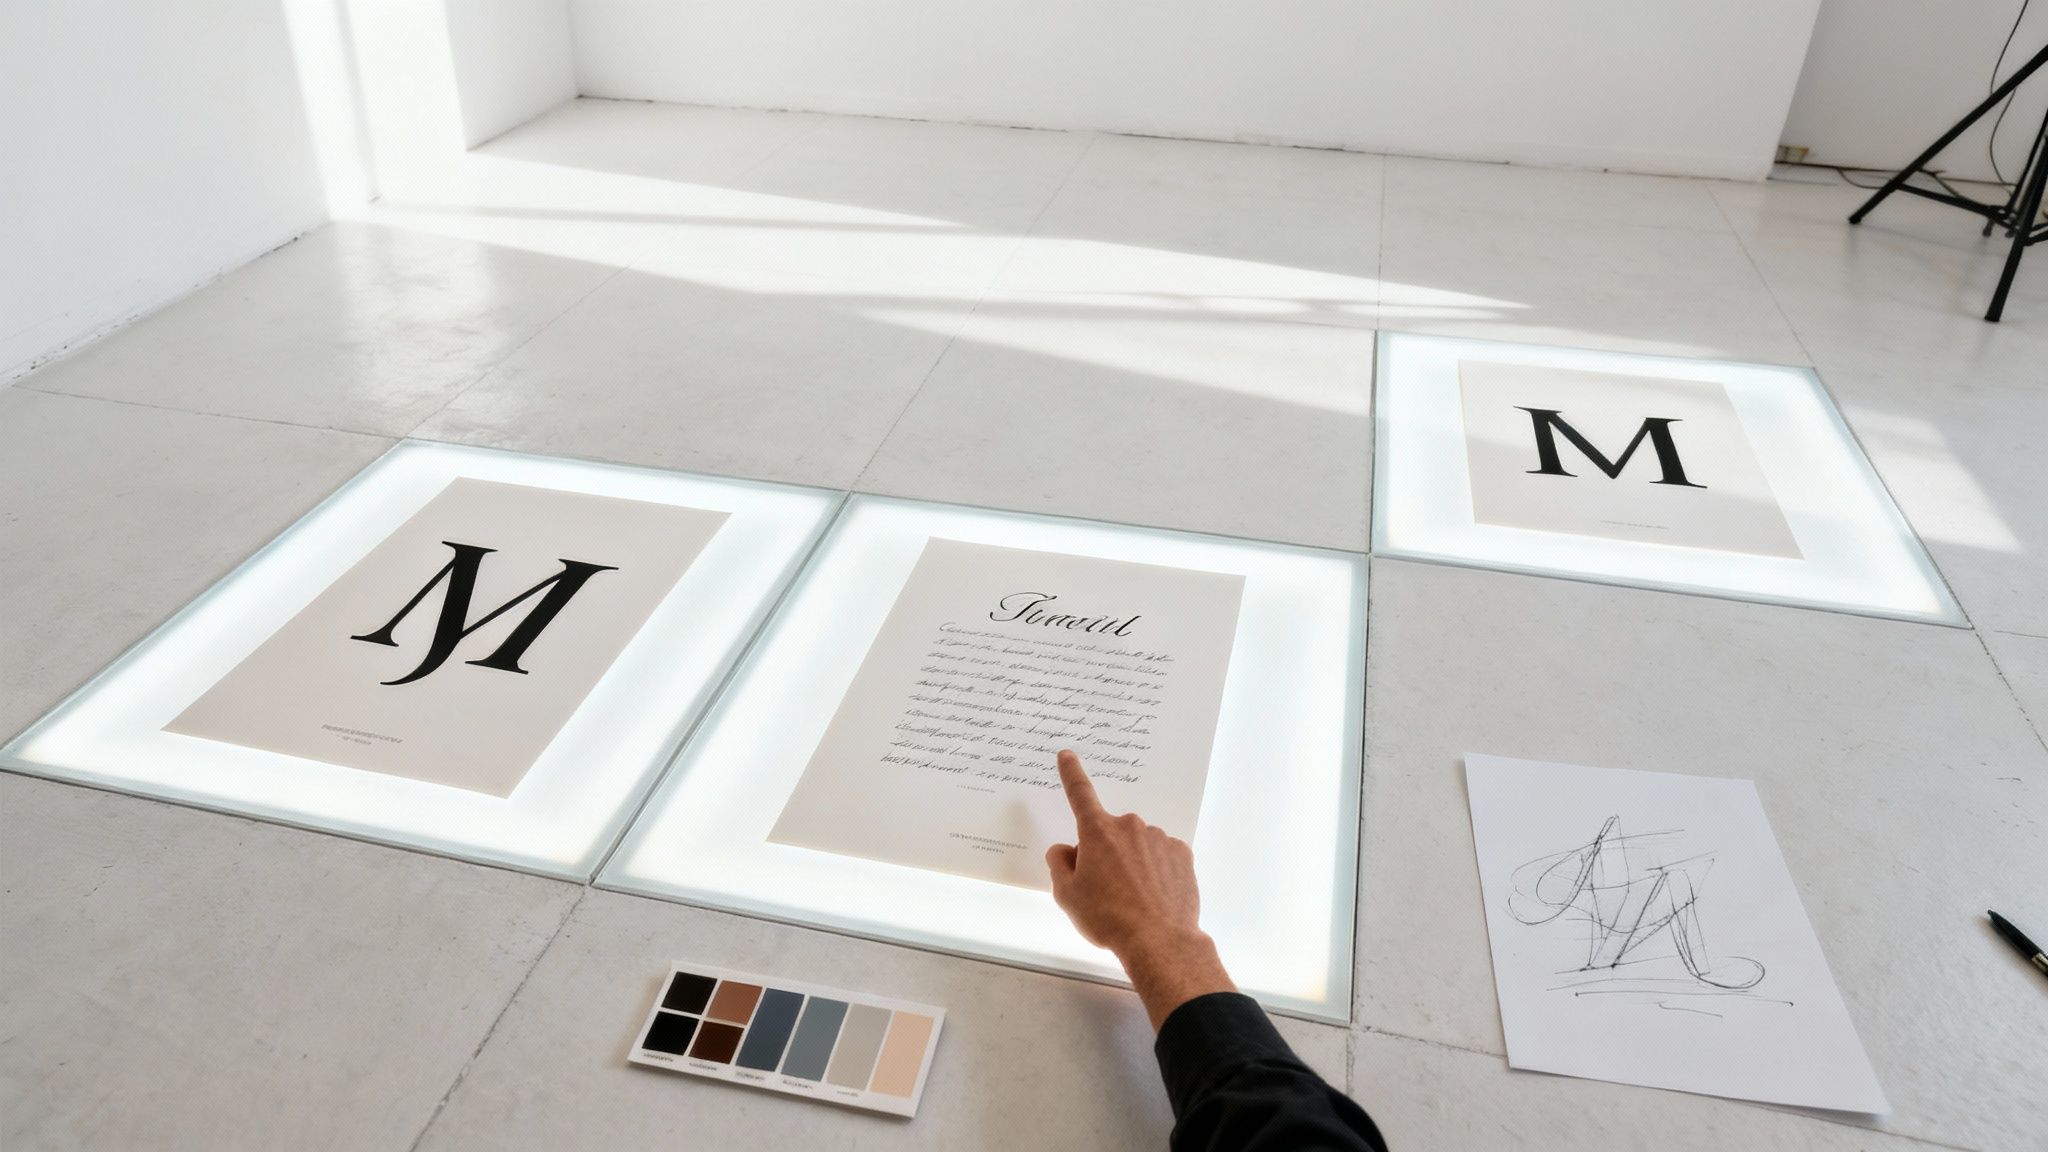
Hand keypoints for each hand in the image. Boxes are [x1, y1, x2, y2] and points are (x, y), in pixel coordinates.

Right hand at [1045, 749, 1234, 1028]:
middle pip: (1109, 835)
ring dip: (1132, 863)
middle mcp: (1129, 826)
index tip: (1067, 755)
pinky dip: (1155, 871)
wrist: (1158, 940)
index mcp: (1097, 833)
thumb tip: (1064, 850)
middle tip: (1104, 890)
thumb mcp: (1068, 896)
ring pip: (1137, 846)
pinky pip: (1161, 856)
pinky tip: (1153, 896)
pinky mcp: (1182, 854)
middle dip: (1104, 854)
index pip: (1079, 794)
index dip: (1071, 773)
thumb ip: (1059, 865)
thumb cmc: (1108, 918)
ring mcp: (1159, 838)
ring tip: (1132, 900)